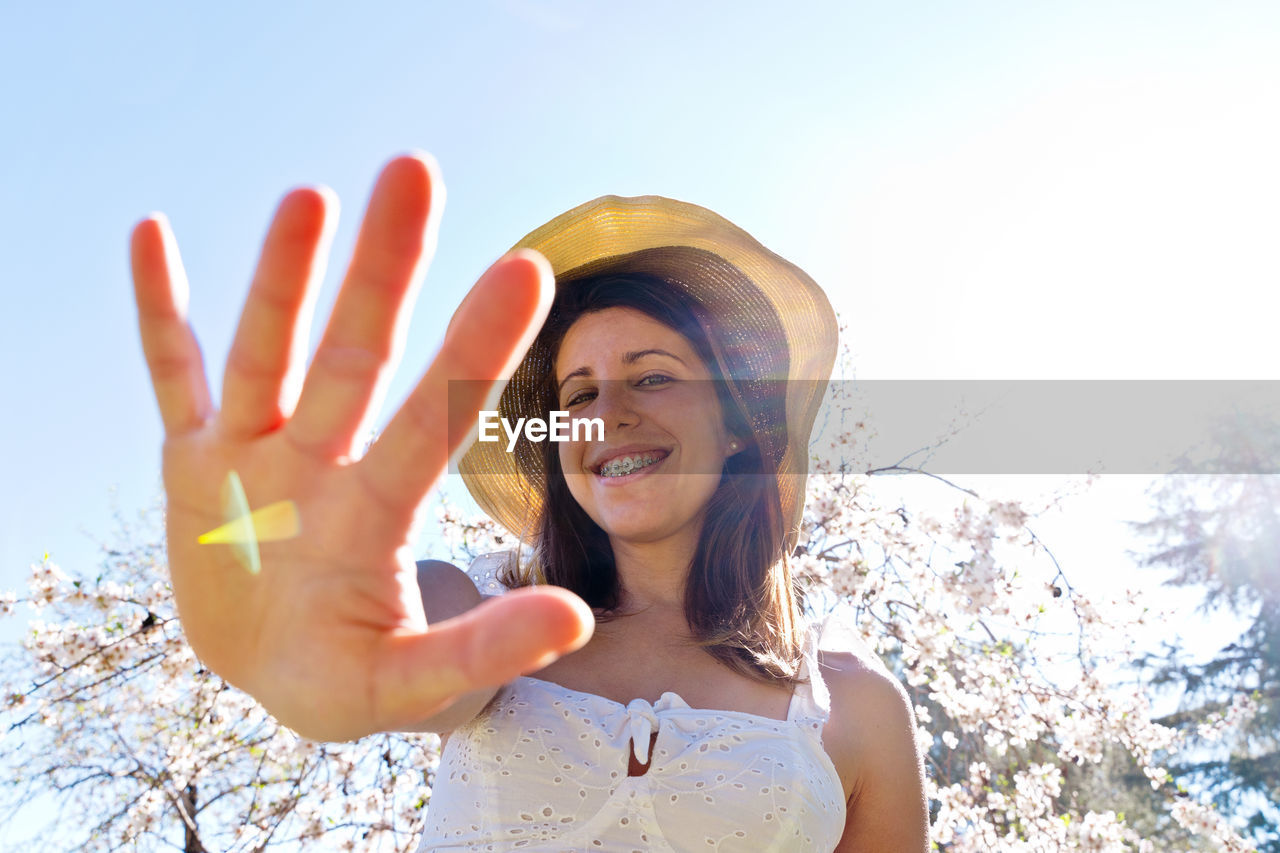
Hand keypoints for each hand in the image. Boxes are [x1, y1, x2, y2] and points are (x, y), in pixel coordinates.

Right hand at [130, 154, 592, 740]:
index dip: (475, 349)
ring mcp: (255, 457)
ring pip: (270, 351)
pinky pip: (173, 377)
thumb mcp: (410, 683)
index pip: (436, 417)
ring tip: (310, 198)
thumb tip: (578, 620)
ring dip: (283, 277)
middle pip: (357, 353)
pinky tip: (154, 235)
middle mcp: (323, 464)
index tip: (526, 268)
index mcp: (379, 513)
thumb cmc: (348, 678)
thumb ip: (484, 650)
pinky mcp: (192, 465)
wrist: (274, 674)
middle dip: (383, 270)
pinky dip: (160, 314)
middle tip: (414, 171)